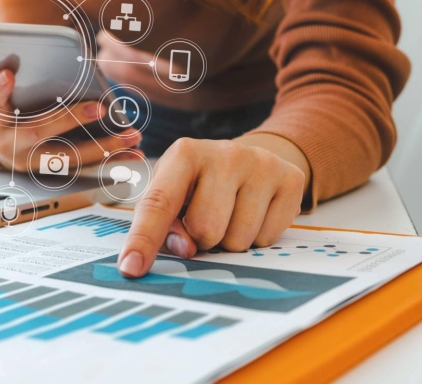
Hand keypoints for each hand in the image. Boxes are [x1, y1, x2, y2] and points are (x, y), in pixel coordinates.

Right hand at [0, 69, 140, 171]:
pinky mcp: (58, 171)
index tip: (7, 75)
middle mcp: (16, 150)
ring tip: (132, 136)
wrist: (2, 149)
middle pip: (40, 133)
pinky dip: (110, 159)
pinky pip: (86, 166)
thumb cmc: (3, 118)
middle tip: (100, 109)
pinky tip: (133, 151)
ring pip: (72, 158)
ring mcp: (38, 165)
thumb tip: (8, 73)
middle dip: (72, 121)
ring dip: (104, 149)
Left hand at [117, 137, 307, 277]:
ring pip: (237, 240)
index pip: (158, 203)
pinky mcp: (290, 179)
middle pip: (204, 230)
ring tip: (231, 215)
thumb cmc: (201, 184)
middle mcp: (224, 153)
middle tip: (207, 218)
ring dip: (230, 241)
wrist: (252, 159)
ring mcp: (261, 164)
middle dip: (202, 238)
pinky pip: (267, 239)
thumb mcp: (175, 195)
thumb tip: (185, 249)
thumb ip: (165, 225)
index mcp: (184, 154)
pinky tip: (254, 213)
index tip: (130, 268)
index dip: (143, 239)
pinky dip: (257, 238)